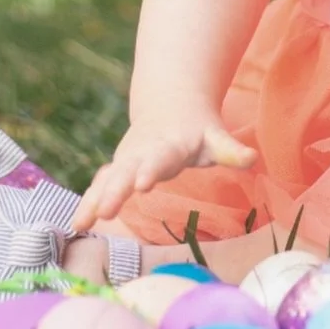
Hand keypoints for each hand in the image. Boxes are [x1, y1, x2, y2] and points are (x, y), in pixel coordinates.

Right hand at [71, 108, 255, 231]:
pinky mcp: (117, 170)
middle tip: (105, 210)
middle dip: (115, 190)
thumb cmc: (198, 130)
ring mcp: (126, 160)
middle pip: (126, 171)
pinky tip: (76, 223)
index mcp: (168, 145)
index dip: (151, 170)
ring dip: (93, 199)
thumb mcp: (216, 137)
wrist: (171, 104)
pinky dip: (87, 201)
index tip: (143, 185)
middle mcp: (142, 152)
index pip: (160, 158)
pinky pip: (99, 186)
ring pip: (106, 179)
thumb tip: (253, 158)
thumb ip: (231, 150)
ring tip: (80, 222)